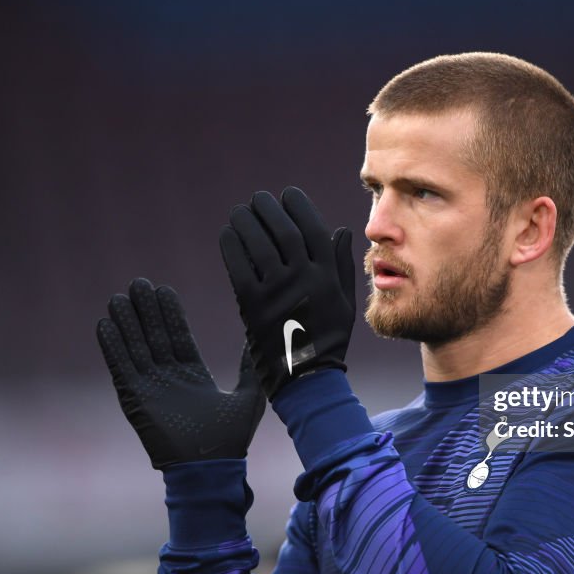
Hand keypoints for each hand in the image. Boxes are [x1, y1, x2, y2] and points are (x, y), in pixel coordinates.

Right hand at [96, 278, 265, 466]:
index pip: (178, 337)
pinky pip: (121, 368)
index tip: (164, 289)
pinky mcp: (135, 400)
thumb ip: (251, 367)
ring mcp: (151, 389)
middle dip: (146, 310)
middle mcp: (169, 379)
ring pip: (135, 348)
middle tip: (138, 283)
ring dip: (126, 322)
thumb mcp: (249, 396)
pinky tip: (105, 325)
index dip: (170, 314)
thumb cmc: (232, 440)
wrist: (211, 469)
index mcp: (193, 376)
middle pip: (153, 337)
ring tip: (118, 297)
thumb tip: (261, 341)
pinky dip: (112, 347)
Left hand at [219, 187, 355, 398]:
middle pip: (285, 232)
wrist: (306, 378)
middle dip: (270, 210)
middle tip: (259, 198)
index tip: (288, 194)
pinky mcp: (254, 306)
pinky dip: (232, 247)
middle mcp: (305, 280)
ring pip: (260, 245)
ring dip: (248, 223)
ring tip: (240, 211)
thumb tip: (341, 230)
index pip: (313, 230)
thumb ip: (342, 264)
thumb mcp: (345, 301)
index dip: (300, 207)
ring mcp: (278, 293)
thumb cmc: (328, 338)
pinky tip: (228, 234)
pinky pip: (239, 267)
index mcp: (328, 277)